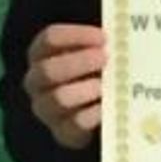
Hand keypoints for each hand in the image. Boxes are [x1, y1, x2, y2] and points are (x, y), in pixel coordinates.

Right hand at [24, 23, 106, 148]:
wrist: (91, 111)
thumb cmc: (93, 71)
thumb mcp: (92, 51)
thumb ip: (101, 42)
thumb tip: (124, 28)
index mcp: (41, 54)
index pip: (50, 38)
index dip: (76, 36)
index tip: (103, 37)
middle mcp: (37, 81)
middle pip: (49, 70)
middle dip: (80, 62)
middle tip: (105, 59)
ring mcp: (46, 109)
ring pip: (59, 98)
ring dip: (85, 90)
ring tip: (105, 86)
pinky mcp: (62, 133)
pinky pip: (73, 125)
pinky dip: (92, 116)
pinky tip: (107, 107)